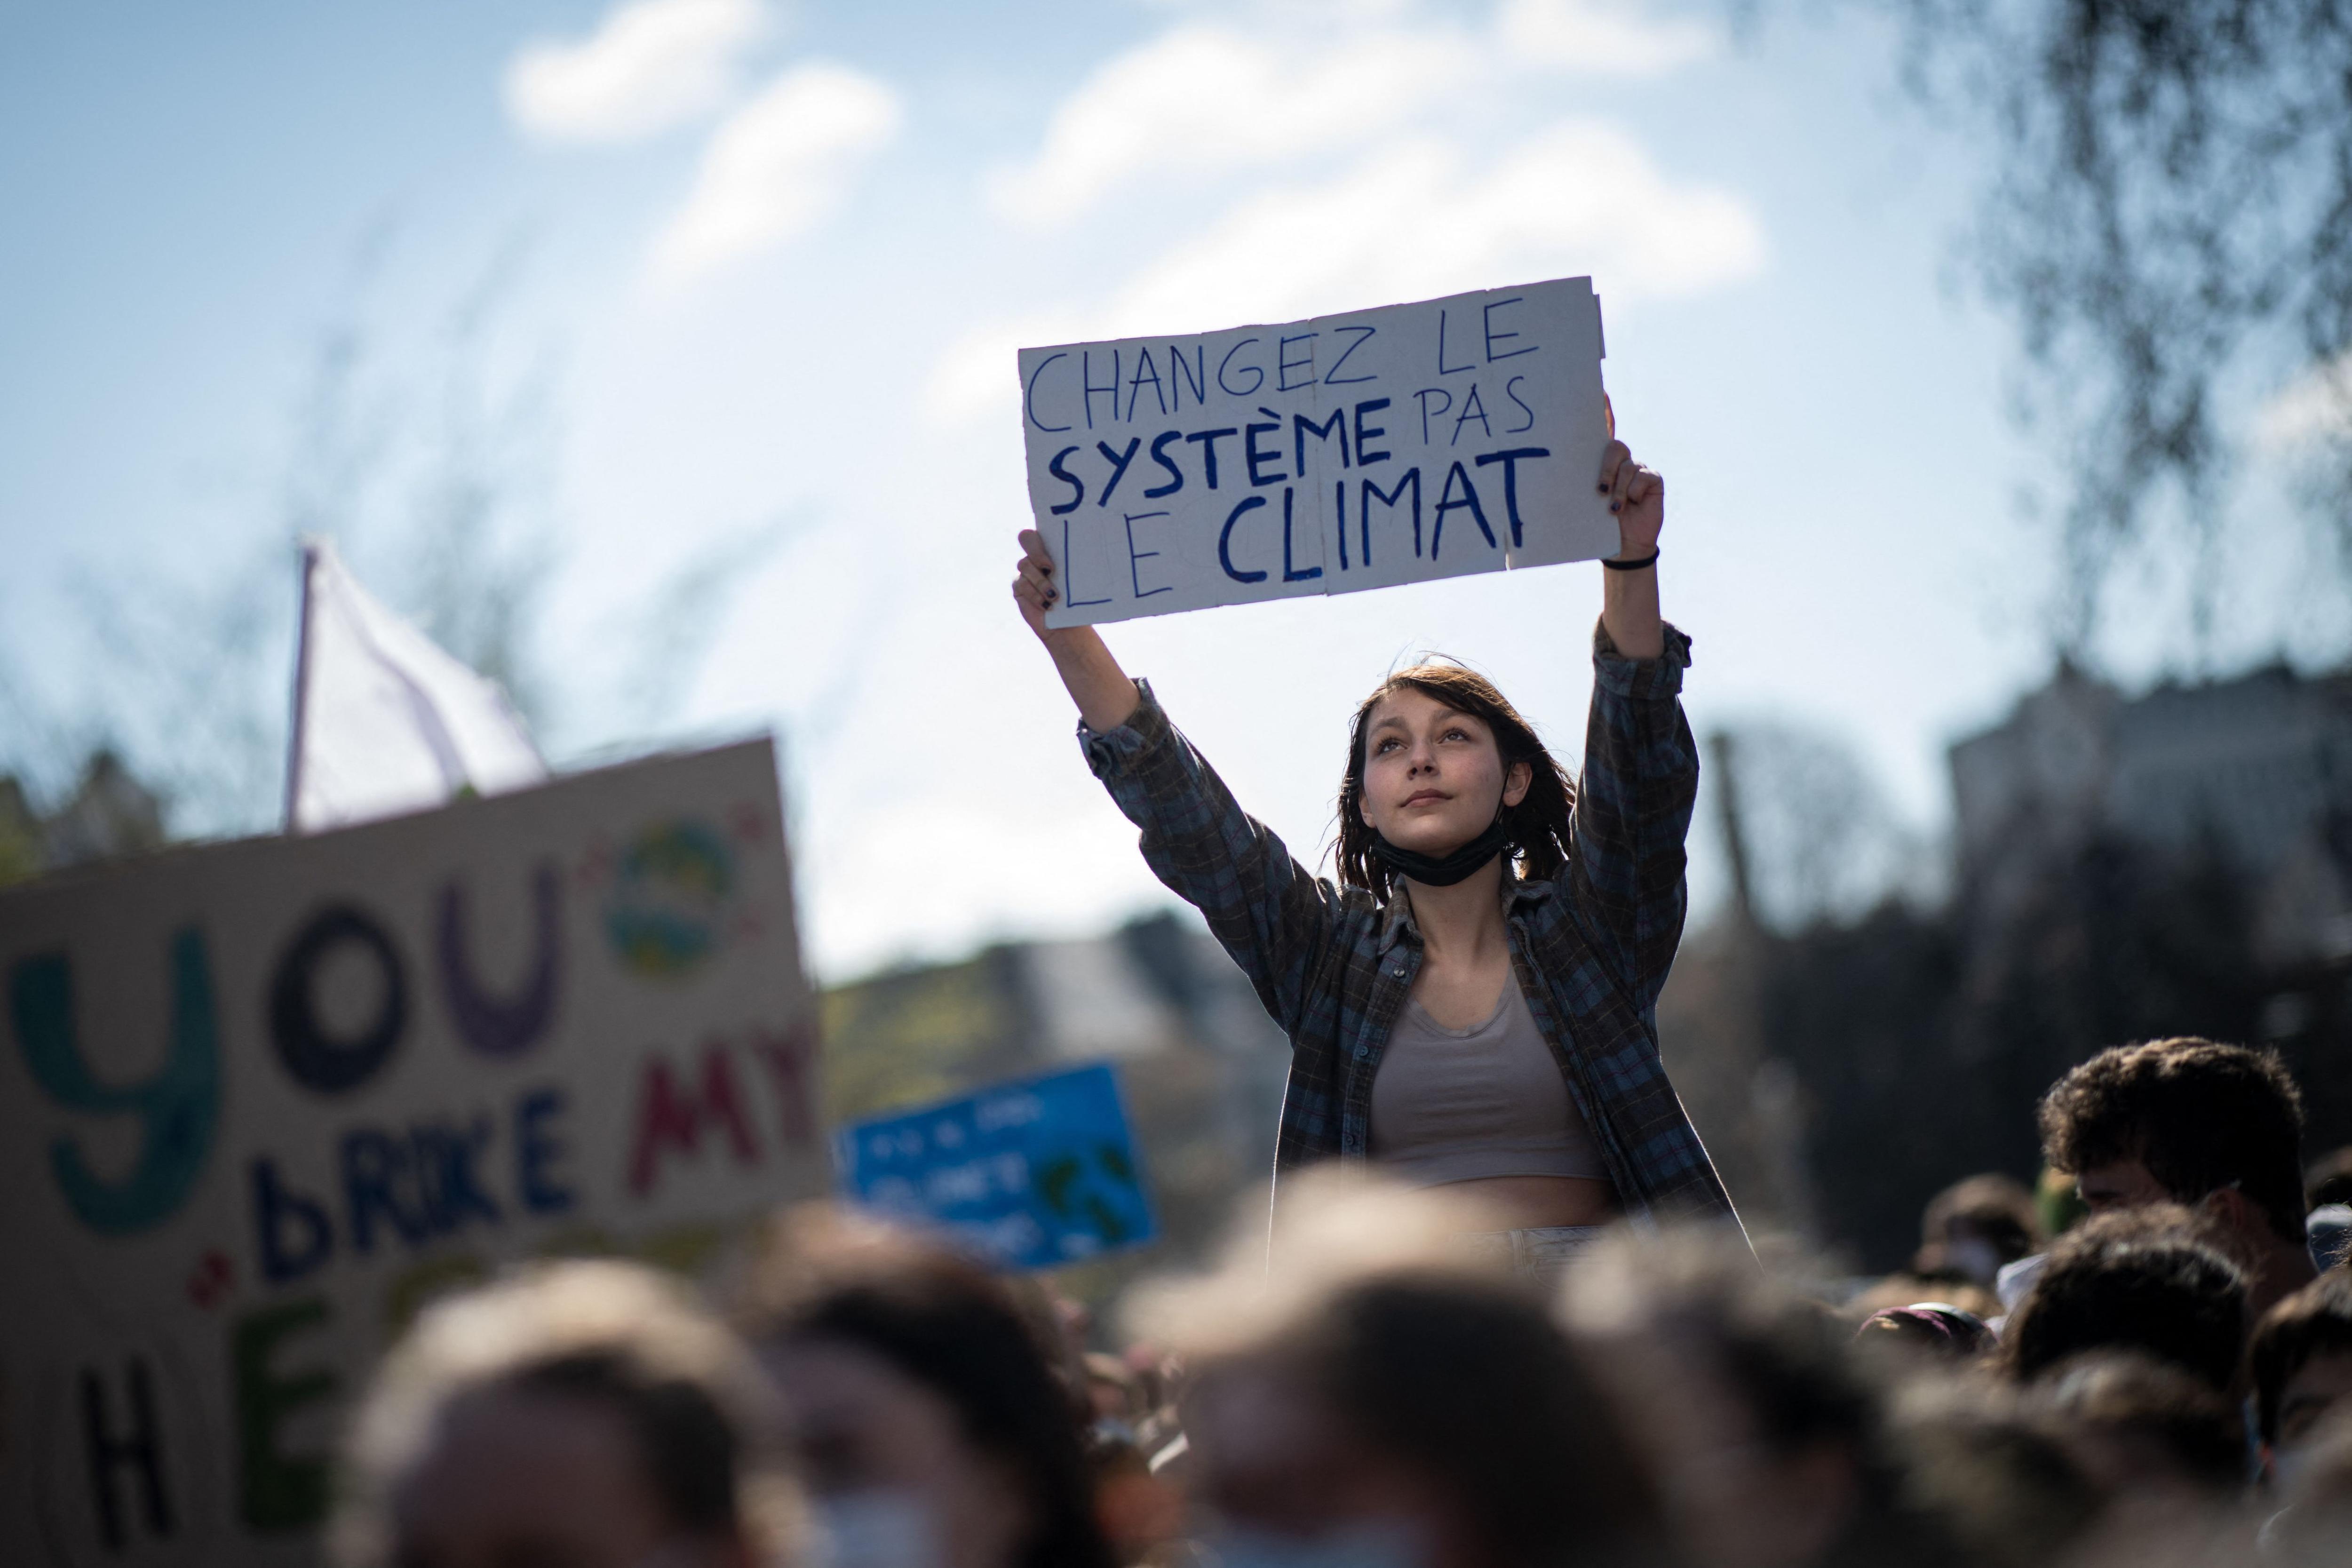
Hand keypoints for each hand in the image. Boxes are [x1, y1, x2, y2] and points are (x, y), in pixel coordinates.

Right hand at [1009, 527, 1139, 729]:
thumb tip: (1111, 554)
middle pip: (1025, 538)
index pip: (1037, 532)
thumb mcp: (1083, 579)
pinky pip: (1021, 585)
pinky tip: (1047, 605)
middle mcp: (1035, 556)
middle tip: (1051, 570)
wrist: (1069, 623)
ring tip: (1055, 597)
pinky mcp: (1020, 588)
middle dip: (1037, 553)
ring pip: (1024, 566)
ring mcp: (1025, 572)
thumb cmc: (1079, 597)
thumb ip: (1083, 563)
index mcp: (1050, 547)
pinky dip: (1035, 596)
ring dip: (1041, 582)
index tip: (1052, 561)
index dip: (1038, 541)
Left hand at [1596, 398, 1662, 559]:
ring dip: (1618, 490)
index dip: (1605, 411)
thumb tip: (1564, 468)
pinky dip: (1633, 493)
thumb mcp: (1587, 502)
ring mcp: (1639, 469)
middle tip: (1599, 490)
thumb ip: (1583, 483)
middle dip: (1606, 468)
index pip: (1604, 432)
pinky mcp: (1653, 479)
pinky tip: (1632, 506)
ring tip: (1613, 510)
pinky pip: (1642, 477)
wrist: (1623, 545)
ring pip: (1627, 466)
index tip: (1600, 391)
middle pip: (1614, 447)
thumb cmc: (1600, 524)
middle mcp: (1622, 462)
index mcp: (1603, 464)